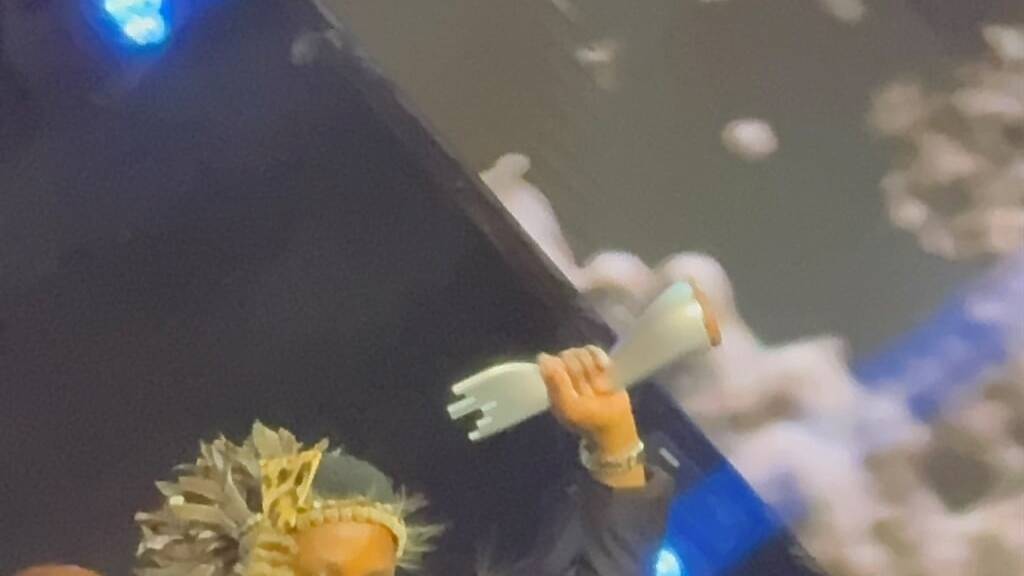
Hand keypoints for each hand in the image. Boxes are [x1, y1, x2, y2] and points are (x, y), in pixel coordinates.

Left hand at [538, 346, 644, 487]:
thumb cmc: (588, 421)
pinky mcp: (597, 363)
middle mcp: (565, 372)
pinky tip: (604, 368)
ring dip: (591, 369)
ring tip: (598, 387)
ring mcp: (581, 366)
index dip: (564, 370)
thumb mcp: (569, 407)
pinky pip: (594, 350)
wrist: (613, 426)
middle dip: (580, 373)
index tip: (573, 384)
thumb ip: (556, 383)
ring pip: (581, 351)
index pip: (551, 362)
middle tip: (588, 391)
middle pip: (568, 355)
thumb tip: (542, 356)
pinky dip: (599, 358)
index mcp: (553, 383)